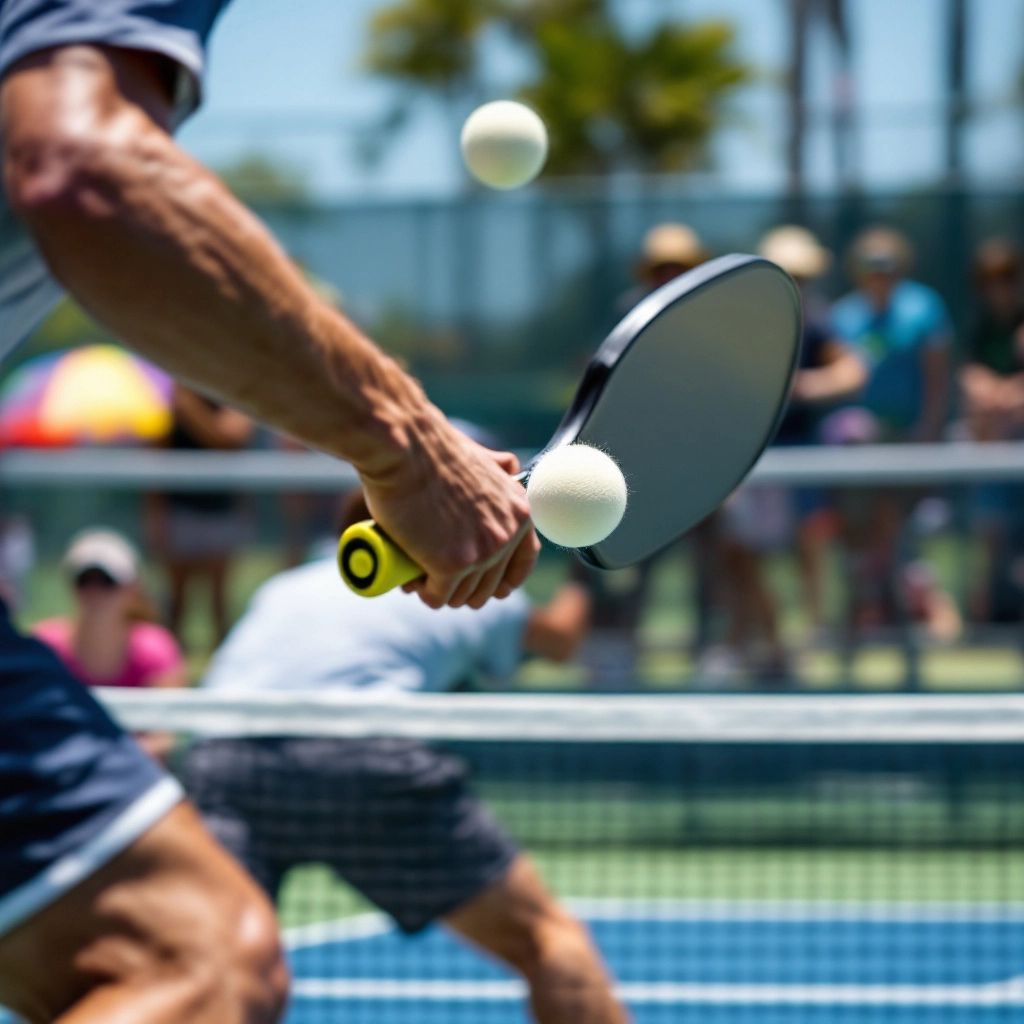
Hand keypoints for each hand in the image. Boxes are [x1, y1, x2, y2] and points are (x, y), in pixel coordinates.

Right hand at [359, 411, 538, 608]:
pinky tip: (412, 583)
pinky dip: (424, 594)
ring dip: (441, 593)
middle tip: (438, 578)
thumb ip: (501, 468)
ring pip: (462, 595)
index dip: (504, 579)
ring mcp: (482, 553)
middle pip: (489, 585)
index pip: (524, 562)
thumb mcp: (483, 457)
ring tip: (420, 578)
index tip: (489, 587)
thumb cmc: (433, 449)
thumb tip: (511, 468)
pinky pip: (438, 596)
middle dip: (465, 588)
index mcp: (519, 512)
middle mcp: (507, 535)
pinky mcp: (452, 565)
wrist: (404, 447)